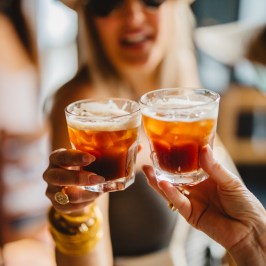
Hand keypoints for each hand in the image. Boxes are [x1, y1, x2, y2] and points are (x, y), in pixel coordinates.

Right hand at [43, 149, 104, 213]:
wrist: (76, 183)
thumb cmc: (83, 165)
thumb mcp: (86, 159)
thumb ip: (96, 158)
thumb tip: (116, 160)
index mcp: (57, 157)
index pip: (63, 156)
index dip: (77, 158)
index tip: (92, 158)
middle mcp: (50, 174)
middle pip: (60, 178)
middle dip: (80, 179)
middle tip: (99, 179)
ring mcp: (51, 190)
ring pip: (67, 196)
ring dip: (87, 194)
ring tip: (101, 190)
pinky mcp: (56, 204)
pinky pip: (71, 207)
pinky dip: (86, 202)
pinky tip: (94, 195)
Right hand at [142, 145, 265, 250]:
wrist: (250, 230)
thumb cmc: (244, 203)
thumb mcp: (230, 181)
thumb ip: (214, 167)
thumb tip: (203, 148)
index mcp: (206, 177)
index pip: (187, 165)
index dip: (177, 157)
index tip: (167, 146)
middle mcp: (196, 188)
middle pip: (175, 177)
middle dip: (162, 168)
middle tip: (150, 158)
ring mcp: (192, 200)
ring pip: (171, 189)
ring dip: (158, 180)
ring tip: (147, 170)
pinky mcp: (190, 214)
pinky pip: (177, 201)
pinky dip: (169, 192)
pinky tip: (162, 183)